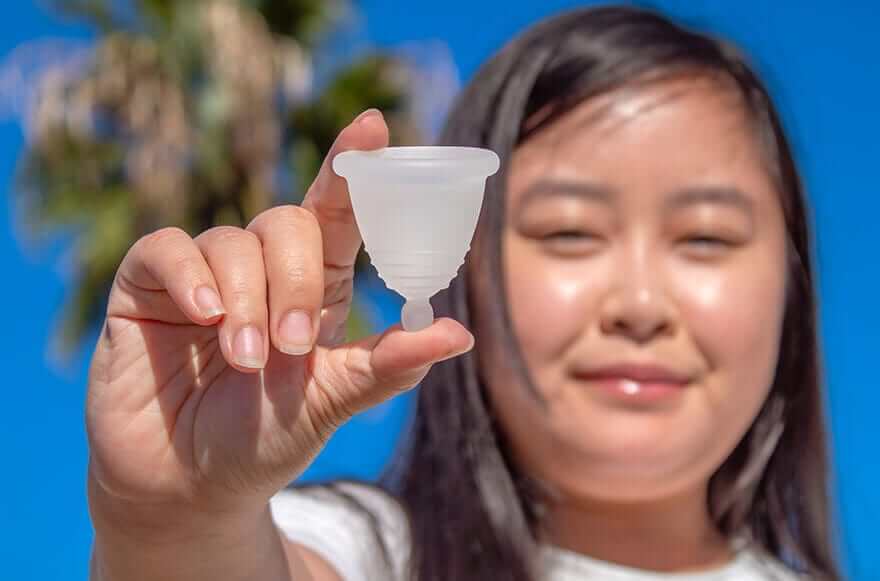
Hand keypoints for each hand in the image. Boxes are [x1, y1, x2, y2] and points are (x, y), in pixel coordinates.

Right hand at [85, 108, 473, 529]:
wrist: (187, 488)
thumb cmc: (264, 439)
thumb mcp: (331, 400)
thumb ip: (387, 365)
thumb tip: (460, 333)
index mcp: (316, 286)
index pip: (338, 212)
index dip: (354, 167)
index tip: (374, 126)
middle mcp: (262, 269)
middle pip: (289, 223)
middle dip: (296, 283)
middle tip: (292, 349)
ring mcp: (204, 273)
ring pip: (233, 240)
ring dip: (247, 302)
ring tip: (247, 362)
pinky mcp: (147, 286)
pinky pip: (168, 247)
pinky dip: (189, 275)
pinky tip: (203, 315)